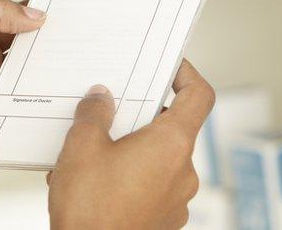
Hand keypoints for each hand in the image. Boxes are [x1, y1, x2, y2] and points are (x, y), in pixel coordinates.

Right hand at [47, 60, 214, 229]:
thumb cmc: (90, 210)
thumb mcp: (82, 146)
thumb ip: (94, 114)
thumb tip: (100, 99)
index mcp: (171, 144)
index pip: (199, 96)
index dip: (186, 74)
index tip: (169, 67)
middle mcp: (183, 171)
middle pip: (173, 127)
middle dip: (139, 117)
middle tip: (110, 110)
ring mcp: (176, 200)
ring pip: (158, 159)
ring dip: (130, 149)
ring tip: (91, 153)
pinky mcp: (163, 221)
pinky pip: (150, 186)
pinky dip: (129, 177)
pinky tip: (94, 182)